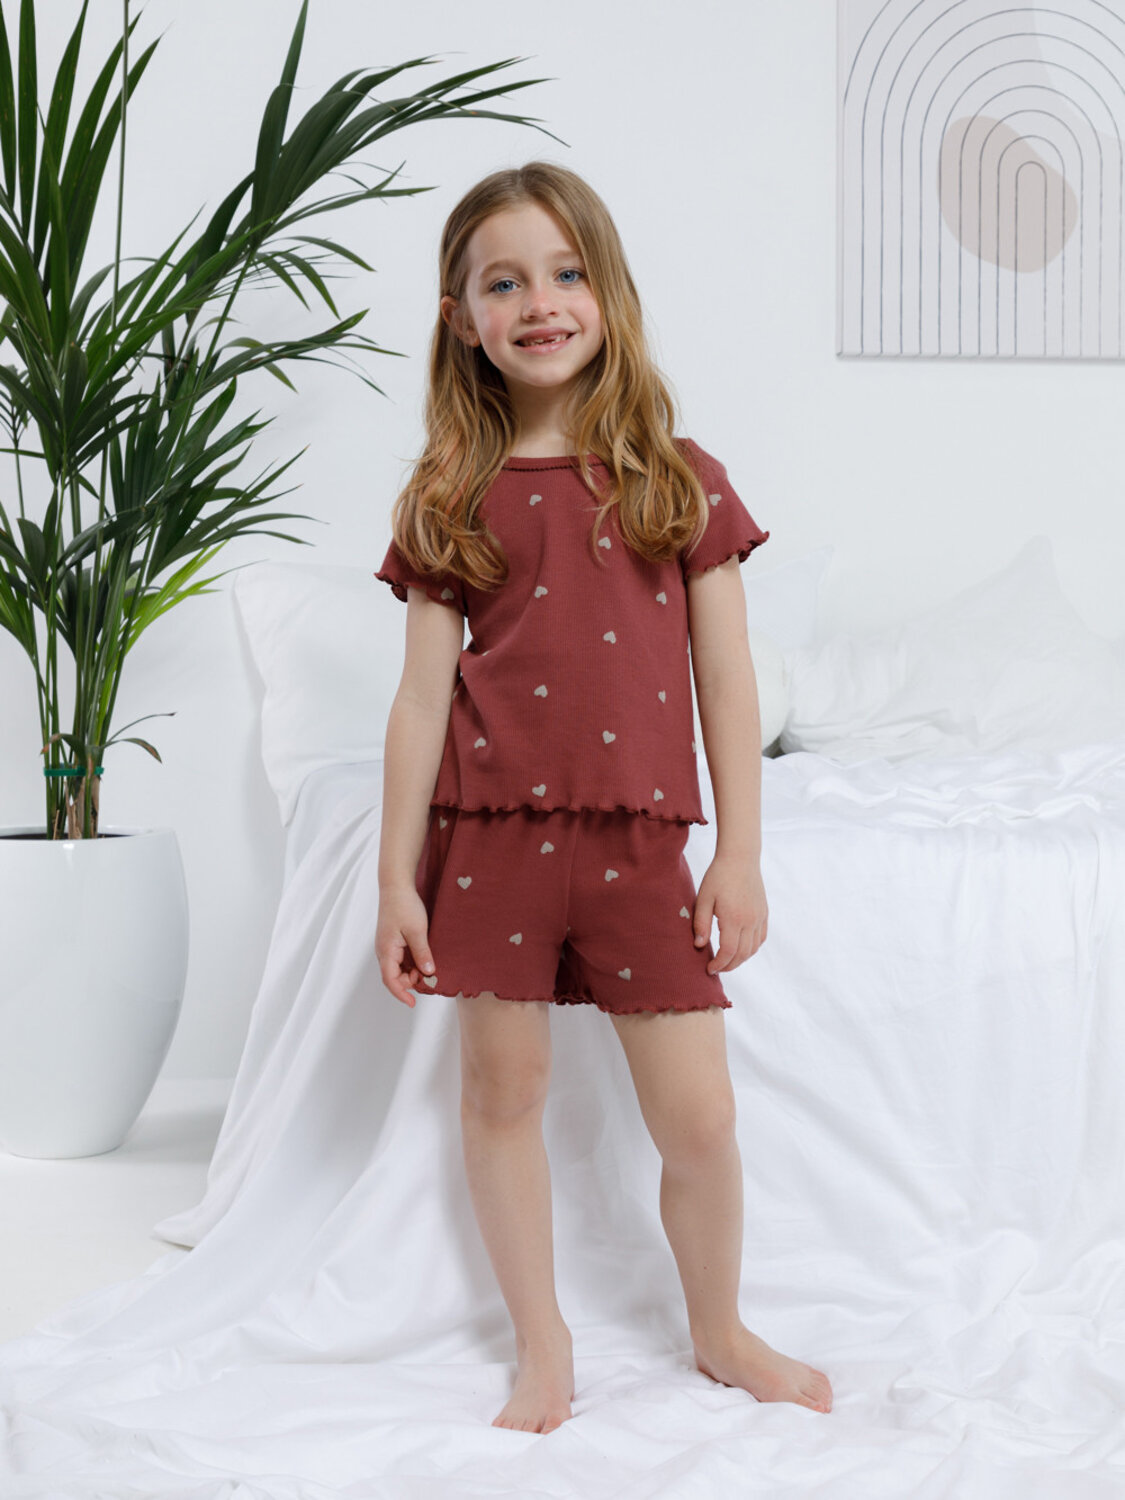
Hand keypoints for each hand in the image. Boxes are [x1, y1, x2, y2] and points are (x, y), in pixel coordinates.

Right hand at [375, 886, 436, 1007]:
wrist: (396, 886)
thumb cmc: (404, 905)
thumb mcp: (417, 930)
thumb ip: (422, 953)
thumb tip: (428, 972)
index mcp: (386, 951)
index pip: (390, 980)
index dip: (401, 994)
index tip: (412, 1003)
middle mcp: (384, 951)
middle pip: (394, 977)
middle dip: (409, 982)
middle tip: (429, 978)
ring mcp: (387, 946)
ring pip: (398, 968)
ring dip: (411, 972)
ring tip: (428, 968)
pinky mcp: (393, 940)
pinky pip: (400, 958)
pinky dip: (411, 963)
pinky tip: (424, 959)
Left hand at [692, 855, 767, 973]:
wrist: (740, 858)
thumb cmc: (718, 876)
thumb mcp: (703, 898)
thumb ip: (701, 923)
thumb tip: (699, 946)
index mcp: (733, 918)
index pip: (728, 952)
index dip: (719, 964)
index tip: (709, 969)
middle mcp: (750, 921)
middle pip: (742, 954)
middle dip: (729, 966)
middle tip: (716, 968)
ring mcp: (759, 917)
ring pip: (753, 949)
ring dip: (740, 959)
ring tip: (727, 961)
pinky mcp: (764, 913)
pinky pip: (761, 938)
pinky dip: (752, 948)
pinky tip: (741, 949)